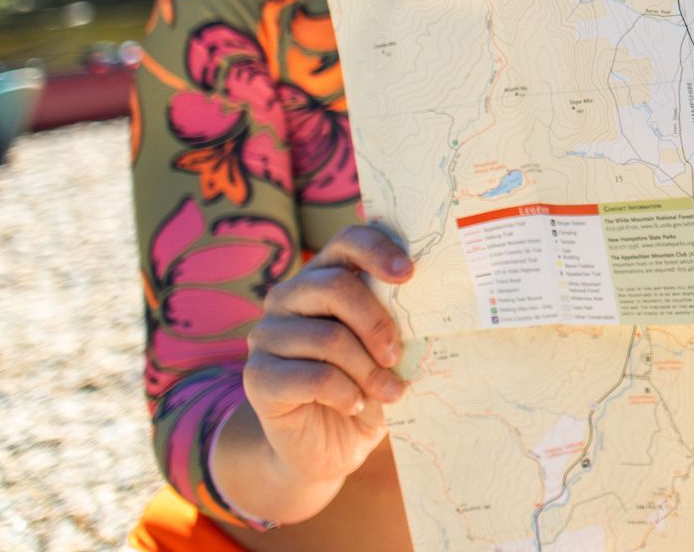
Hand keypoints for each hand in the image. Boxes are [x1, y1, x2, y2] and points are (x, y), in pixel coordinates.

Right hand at [241, 224, 414, 500]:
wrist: (326, 449)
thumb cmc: (365, 389)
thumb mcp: (387, 352)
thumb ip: (397, 321)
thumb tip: (434, 299)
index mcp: (323, 278)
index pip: (346, 243)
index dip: (377, 250)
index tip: (408, 273)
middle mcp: (288, 299)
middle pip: (336, 287)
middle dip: (376, 323)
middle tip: (397, 355)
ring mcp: (267, 336)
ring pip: (328, 337)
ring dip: (367, 369)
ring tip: (387, 391)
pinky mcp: (258, 377)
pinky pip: (313, 377)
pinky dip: (345, 393)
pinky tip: (354, 405)